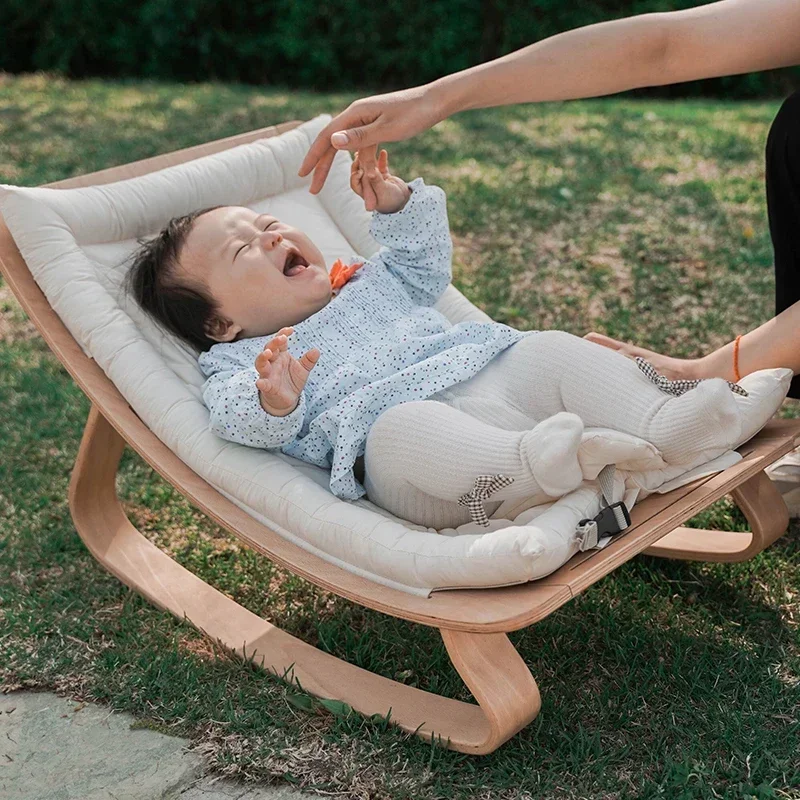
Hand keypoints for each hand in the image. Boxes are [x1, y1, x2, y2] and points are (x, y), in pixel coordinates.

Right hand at [255, 327, 319, 415]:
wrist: (287, 399)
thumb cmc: (292, 380)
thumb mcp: (303, 369)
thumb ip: (308, 360)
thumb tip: (316, 351)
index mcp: (281, 355)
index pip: (280, 342)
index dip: (283, 334)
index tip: (291, 329)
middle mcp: (272, 362)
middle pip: (269, 349)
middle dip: (274, 343)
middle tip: (281, 339)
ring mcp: (268, 374)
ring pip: (261, 363)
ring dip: (262, 357)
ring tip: (268, 353)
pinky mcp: (267, 387)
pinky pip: (263, 384)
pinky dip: (261, 383)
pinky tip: (261, 383)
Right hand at [298, 84, 444, 193]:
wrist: (435, 103)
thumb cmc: (414, 114)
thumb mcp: (387, 129)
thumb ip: (360, 138)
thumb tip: (333, 142)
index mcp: (355, 114)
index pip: (327, 137)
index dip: (313, 157)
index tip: (303, 175)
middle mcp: (357, 116)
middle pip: (333, 144)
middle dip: (322, 167)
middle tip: (313, 190)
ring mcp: (366, 122)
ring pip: (349, 150)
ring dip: (348, 172)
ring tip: (341, 189)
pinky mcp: (377, 127)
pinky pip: (363, 149)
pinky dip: (363, 165)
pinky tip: (360, 177)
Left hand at [350, 148, 410, 212]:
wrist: (406, 200)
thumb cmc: (392, 200)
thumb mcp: (384, 191)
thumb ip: (376, 182)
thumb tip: (369, 171)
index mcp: (365, 193)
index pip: (355, 183)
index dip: (355, 176)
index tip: (360, 170)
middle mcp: (368, 186)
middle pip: (360, 173)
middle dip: (359, 164)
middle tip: (360, 155)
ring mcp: (376, 181)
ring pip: (369, 168)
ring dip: (368, 159)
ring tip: (367, 150)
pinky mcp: (384, 176)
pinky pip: (381, 166)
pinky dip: (382, 159)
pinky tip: (383, 152)